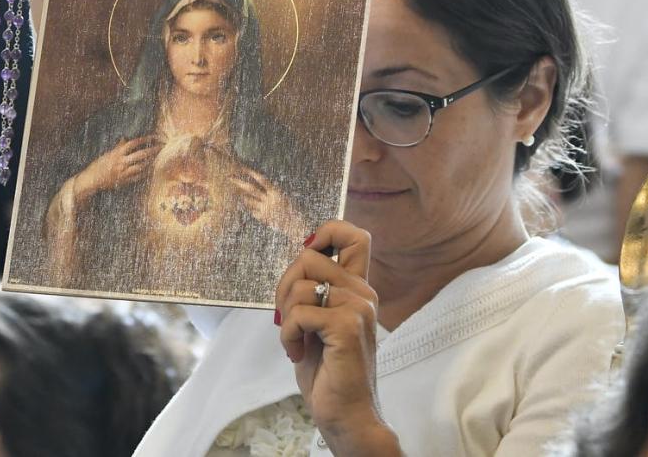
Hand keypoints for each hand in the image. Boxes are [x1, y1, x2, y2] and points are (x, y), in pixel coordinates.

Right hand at [74, 135, 160, 199]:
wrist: (92, 180)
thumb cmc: (98, 166)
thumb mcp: (107, 154)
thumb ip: (118, 148)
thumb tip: (124, 139)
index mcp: (117, 153)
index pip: (133, 143)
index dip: (144, 139)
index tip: (153, 136)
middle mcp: (121, 162)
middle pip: (140, 155)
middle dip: (152, 150)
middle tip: (161, 147)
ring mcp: (123, 172)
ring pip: (141, 166)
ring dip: (150, 162)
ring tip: (158, 158)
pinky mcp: (124, 181)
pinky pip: (137, 177)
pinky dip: (145, 173)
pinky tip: (150, 170)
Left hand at [230, 165, 306, 239]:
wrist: (294, 225)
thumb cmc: (289, 209)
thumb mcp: (282, 197)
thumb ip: (271, 191)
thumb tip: (260, 183)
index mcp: (276, 192)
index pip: (262, 180)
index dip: (252, 173)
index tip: (242, 167)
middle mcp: (269, 200)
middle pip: (251, 189)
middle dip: (239, 182)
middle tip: (229, 177)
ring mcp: (264, 209)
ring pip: (248, 200)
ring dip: (242, 196)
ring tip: (237, 192)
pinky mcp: (262, 217)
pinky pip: (252, 210)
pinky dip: (251, 208)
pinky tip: (255, 209)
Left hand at [276, 221, 398, 453]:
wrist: (345, 415)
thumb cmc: (328, 370)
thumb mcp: (318, 320)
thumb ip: (315, 289)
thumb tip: (298, 256)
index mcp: (358, 289)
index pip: (354, 236)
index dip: (326, 231)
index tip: (307, 255)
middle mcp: (363, 293)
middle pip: (309, 256)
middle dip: (285, 284)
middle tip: (288, 317)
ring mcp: (358, 308)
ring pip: (300, 284)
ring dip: (286, 316)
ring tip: (296, 340)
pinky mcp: (346, 326)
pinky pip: (298, 312)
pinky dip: (288, 334)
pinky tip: (298, 353)